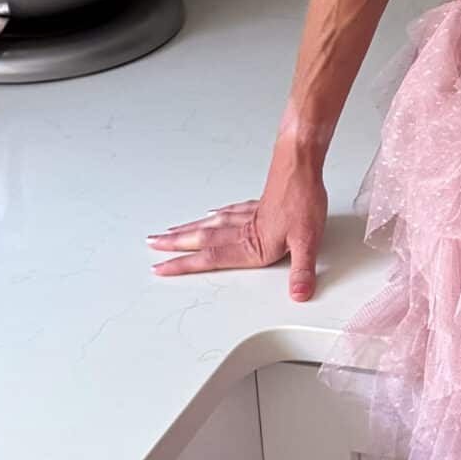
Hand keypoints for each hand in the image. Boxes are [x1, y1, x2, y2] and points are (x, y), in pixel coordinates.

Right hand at [147, 156, 327, 301]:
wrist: (302, 165)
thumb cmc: (304, 199)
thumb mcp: (308, 241)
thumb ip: (302, 270)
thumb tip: (298, 294)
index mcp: (252, 244)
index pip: (211, 258)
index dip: (184, 264)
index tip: (161, 267)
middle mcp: (244, 230)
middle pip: (203, 239)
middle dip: (175, 244)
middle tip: (152, 245)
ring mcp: (248, 215)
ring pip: (211, 224)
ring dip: (189, 229)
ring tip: (170, 232)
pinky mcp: (257, 203)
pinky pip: (229, 211)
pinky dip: (216, 215)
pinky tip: (211, 214)